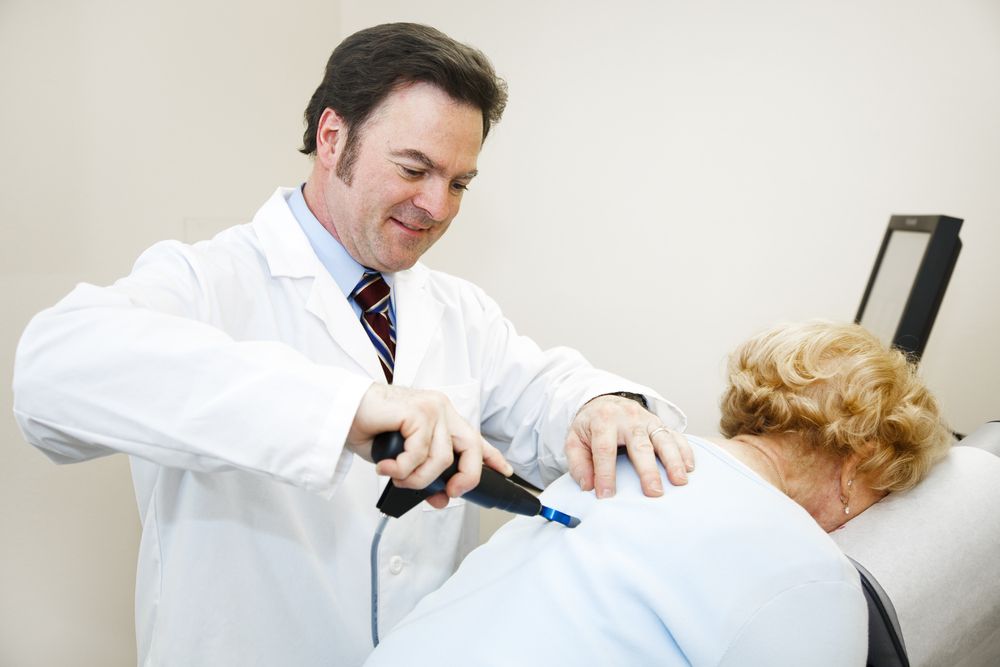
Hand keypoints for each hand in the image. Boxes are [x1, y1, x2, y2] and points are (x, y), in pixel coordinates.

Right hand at [348, 383, 512, 507]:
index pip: (474, 439)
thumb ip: (424, 475)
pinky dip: (403, 468)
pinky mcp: (418, 411)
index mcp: (441, 419)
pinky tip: (387, 467)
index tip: (506, 471)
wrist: (343, 411)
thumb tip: (440, 500)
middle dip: (465, 479)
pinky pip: (420, 453)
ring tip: (397, 477)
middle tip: (449, 494)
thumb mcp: (404, 458)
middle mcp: (442, 410)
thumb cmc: (370, 429)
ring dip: (418, 478)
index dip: (492, 457)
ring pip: (442, 459)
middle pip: (471, 450)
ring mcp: (432, 408)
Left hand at [565, 394, 693, 497]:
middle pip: (639, 445)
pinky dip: (685, 450)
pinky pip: (676, 435)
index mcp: (603, 421)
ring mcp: (647, 419)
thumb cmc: (590, 426)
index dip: (605, 474)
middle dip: (647, 470)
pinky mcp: (660, 423)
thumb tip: (587, 485)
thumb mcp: (574, 440)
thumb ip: (578, 463)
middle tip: (653, 492)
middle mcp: (628, 418)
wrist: (605, 402)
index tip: (606, 495)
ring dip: (673, 461)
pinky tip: (689, 467)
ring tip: (679, 481)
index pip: (604, 449)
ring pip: (663, 439)